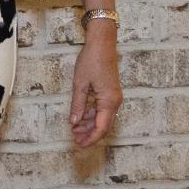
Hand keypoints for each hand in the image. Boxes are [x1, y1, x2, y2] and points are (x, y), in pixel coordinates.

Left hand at [68, 32, 122, 147]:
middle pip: (103, 125)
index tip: (79, 144)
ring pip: (102, 118)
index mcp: (109, 101)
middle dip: (89, 134)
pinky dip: (92, 115)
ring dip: (90, 124)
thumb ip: (78, 105)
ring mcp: (114, 97)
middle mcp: (114, 101)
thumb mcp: (80, 84)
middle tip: (74, 138)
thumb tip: (74, 122)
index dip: (90, 138)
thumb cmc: (91, 60)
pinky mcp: (110, 92)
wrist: (102, 43)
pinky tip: (81, 117)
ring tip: (75, 129)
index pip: (101, 128)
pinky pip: (102, 109)